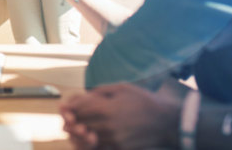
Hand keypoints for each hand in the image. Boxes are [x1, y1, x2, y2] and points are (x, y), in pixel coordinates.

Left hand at [60, 83, 179, 149]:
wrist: (166, 122)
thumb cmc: (144, 100)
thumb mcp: (121, 88)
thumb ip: (99, 92)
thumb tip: (82, 96)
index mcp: (107, 108)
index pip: (80, 110)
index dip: (70, 108)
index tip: (65, 107)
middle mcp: (108, 125)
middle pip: (81, 124)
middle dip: (73, 121)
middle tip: (66, 118)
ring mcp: (115, 139)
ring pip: (89, 137)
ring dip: (80, 132)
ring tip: (76, 128)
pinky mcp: (121, 148)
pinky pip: (101, 146)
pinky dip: (93, 142)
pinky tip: (92, 136)